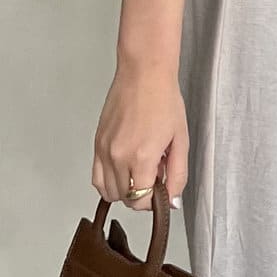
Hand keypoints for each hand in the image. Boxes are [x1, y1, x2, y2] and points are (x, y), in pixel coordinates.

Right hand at [92, 60, 188, 210]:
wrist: (144, 74)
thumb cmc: (164, 101)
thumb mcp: (180, 142)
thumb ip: (177, 175)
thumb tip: (172, 200)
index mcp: (141, 157)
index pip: (140, 200)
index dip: (153, 201)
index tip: (162, 190)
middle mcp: (118, 156)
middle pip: (124, 198)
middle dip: (141, 195)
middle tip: (154, 176)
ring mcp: (103, 150)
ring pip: (107, 191)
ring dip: (124, 190)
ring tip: (139, 171)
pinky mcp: (97, 143)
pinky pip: (96, 176)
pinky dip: (109, 181)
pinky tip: (125, 169)